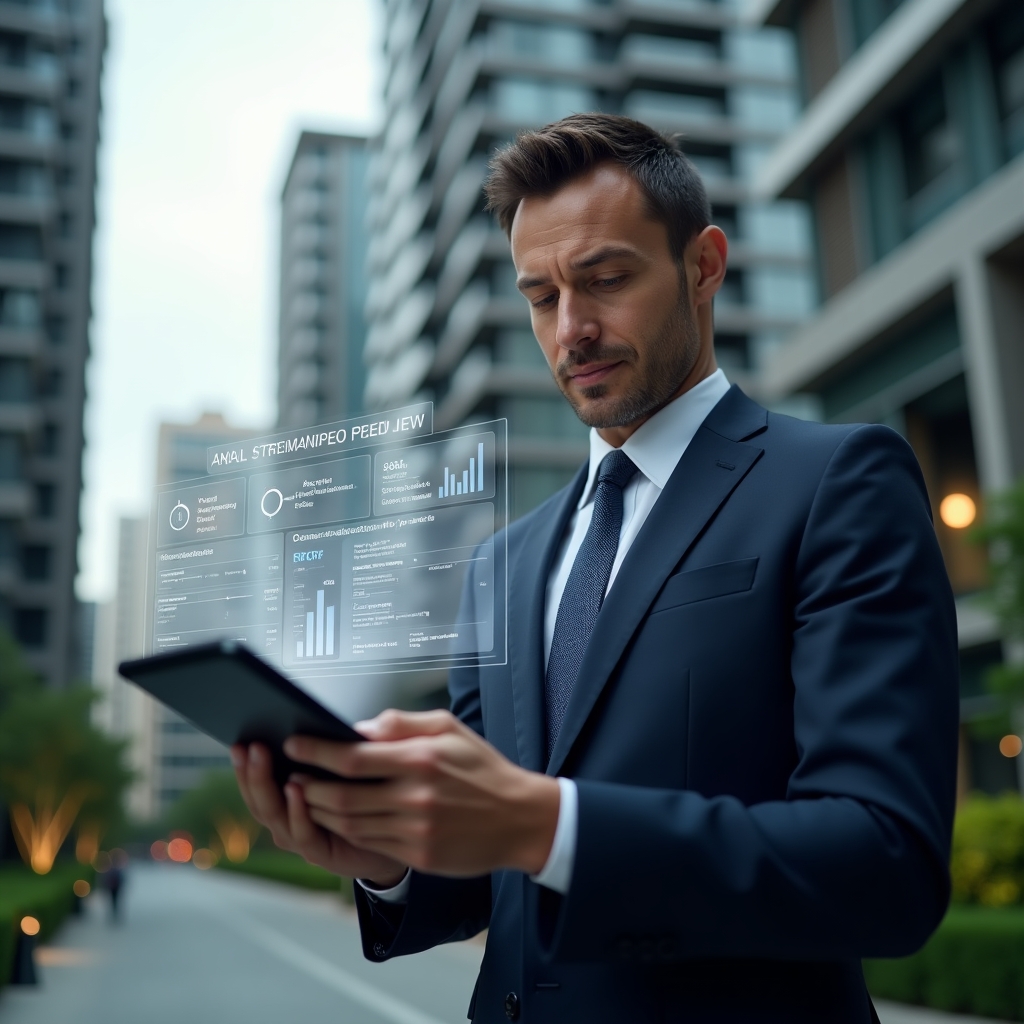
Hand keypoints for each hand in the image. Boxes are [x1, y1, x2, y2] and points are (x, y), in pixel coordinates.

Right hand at [231, 742, 406, 887]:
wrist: (393, 839)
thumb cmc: (367, 800)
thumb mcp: (342, 769)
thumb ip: (325, 752)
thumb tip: (311, 721)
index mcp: (288, 800)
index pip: (257, 784)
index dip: (245, 765)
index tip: (240, 742)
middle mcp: (288, 820)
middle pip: (259, 799)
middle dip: (251, 771)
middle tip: (250, 746)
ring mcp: (301, 838)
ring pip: (274, 815)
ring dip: (267, 785)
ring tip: (263, 759)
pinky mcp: (320, 852)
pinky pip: (303, 833)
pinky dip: (296, 811)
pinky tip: (295, 790)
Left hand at [285, 709, 559, 877]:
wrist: (520, 818)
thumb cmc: (483, 769)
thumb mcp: (449, 728)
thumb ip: (403, 724)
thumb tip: (361, 728)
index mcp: (422, 758)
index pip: (354, 756)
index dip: (317, 751)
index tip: (295, 744)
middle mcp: (416, 795)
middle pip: (344, 796)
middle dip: (311, 787)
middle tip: (292, 776)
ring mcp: (417, 828)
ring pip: (351, 824)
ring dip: (322, 812)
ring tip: (308, 798)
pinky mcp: (420, 854)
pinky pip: (370, 844)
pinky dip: (347, 832)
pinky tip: (338, 819)